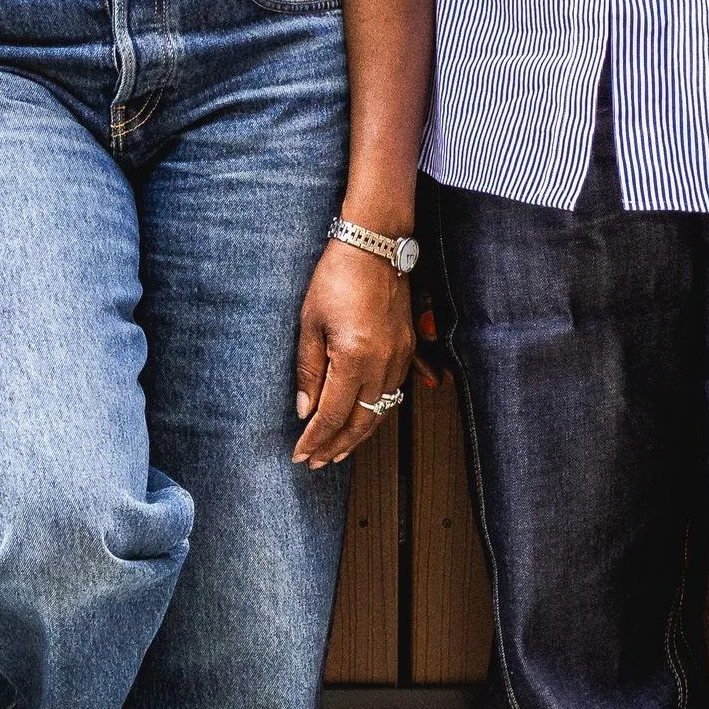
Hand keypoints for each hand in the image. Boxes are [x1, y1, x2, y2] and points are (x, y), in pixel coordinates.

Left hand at [292, 236, 415, 468]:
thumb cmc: (336, 277)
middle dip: (336, 446)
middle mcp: (382, 364)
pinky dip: (375, 413)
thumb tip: (305, 410)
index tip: (300, 455)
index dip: (315, 439)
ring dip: (358, 435)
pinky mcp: (407, 349)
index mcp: (354, 358)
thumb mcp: (310, 323)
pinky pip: (392, 394)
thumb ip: (308, 370)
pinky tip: (362, 420)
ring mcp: (399, 358)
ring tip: (337, 450)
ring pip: (380, 412)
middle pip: (360, 422)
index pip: (332, 414)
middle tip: (317, 462)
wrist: (375, 246)